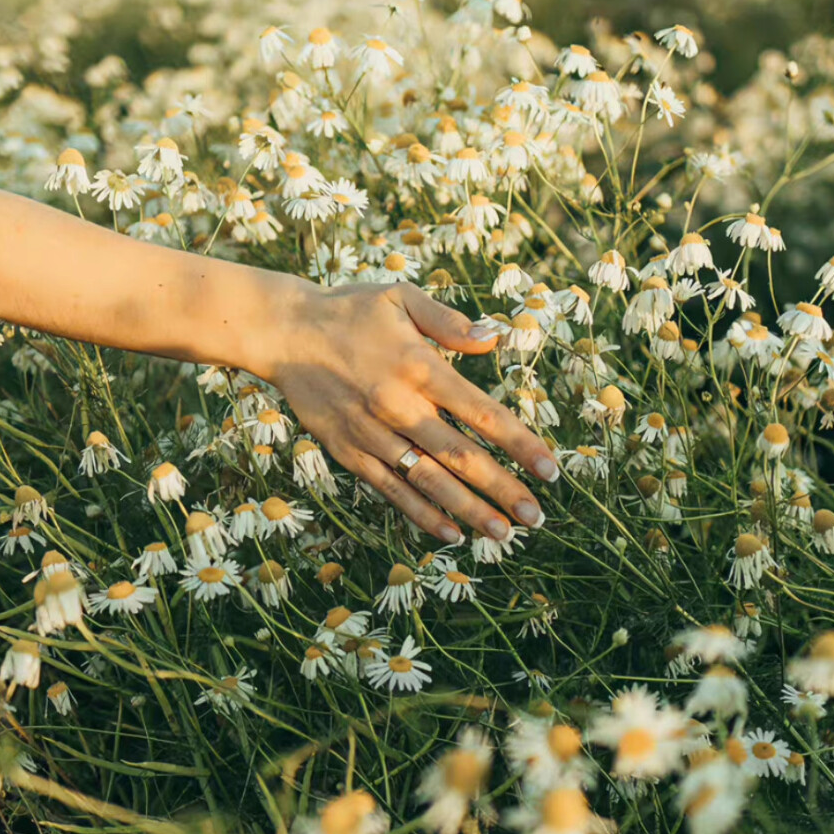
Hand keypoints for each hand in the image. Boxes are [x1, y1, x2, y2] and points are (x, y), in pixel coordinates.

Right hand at [263, 280, 557, 543]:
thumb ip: (449, 321)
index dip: (520, 443)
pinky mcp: (350, 452)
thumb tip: (494, 338)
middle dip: (504, 490)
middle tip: (537, 517)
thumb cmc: (350, 310)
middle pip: (461, 457)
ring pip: (428, 481)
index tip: (550, 469)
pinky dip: (421, 514)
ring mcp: (373, 434)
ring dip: (469, 511)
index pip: (482, 412)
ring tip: (503, 535)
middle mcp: (399, 406)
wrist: (284, 332)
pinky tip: (451, 534)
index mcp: (419, 367)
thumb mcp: (401, 298)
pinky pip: (391, 490)